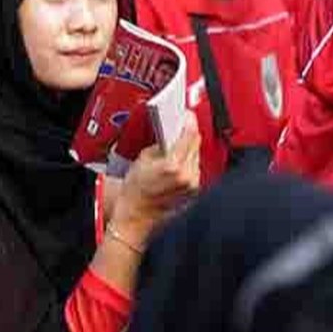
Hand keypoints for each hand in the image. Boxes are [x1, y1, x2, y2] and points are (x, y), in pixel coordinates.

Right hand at [112, 112, 200, 239]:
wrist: (136, 216)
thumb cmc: (135, 191)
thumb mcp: (143, 159)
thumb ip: (161, 144)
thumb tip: (171, 133)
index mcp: (173, 165)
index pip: (189, 135)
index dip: (189, 122)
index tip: (187, 115)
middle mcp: (187, 175)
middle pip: (196, 144)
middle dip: (188, 134)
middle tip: (180, 126)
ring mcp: (192, 185)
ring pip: (197, 156)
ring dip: (188, 149)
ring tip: (176, 145)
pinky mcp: (194, 191)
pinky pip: (195, 169)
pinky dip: (188, 162)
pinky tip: (178, 161)